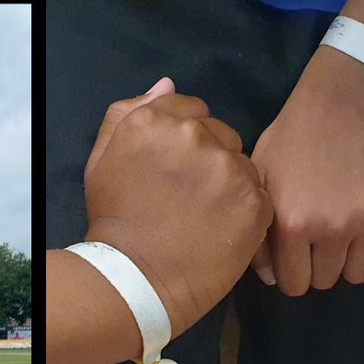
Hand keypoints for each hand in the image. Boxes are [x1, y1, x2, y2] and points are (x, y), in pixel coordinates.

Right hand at [84, 76, 271, 337]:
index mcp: (156, 120)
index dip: (187, 145)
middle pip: (223, 135)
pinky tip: (224, 233)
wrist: (135, 278)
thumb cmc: (115, 223)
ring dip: (232, 187)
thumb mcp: (102, 160)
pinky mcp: (254, 201)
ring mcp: (228, 168)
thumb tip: (167, 84)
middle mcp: (194, 135)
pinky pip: (261, 197)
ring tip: (208, 220)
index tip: (177, 175)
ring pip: (244, 166)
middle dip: (212, 161)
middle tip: (192, 200)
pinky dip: (248, 215)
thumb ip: (128, 113)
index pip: (193, 111)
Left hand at [249, 54, 363, 294]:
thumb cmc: (291, 142)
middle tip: (315, 241)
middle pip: (325, 282)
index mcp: (292, 224)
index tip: (292, 257)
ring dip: (349, 263)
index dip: (290, 273)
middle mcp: (331, 229)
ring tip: (343, 238)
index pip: (293, 284)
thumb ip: (257, 232)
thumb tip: (269, 279)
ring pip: (359, 275)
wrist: (339, 107)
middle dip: (316, 267)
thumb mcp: (258, 181)